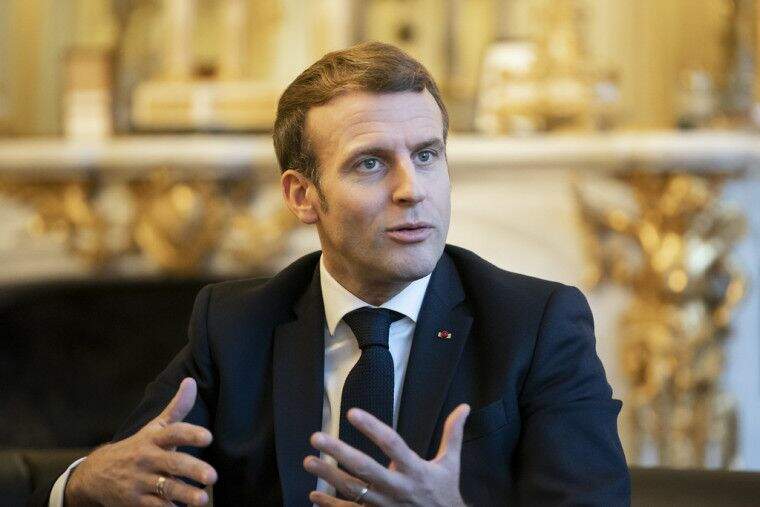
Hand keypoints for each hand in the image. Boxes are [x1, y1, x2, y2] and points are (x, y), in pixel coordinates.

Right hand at [65, 378, 216, 506]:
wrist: (96, 473)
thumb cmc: (137, 447)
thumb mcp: (154, 427)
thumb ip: (177, 408)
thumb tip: (191, 381)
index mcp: (154, 438)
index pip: (173, 432)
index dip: (190, 434)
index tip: (208, 437)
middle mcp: (147, 458)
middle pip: (172, 463)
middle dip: (193, 469)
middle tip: (212, 476)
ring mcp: (140, 481)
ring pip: (165, 488)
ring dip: (184, 494)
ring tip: (202, 499)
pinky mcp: (135, 502)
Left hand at [304, 404, 469, 506]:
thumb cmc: (444, 493)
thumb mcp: (450, 464)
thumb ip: (453, 434)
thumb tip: (464, 408)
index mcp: (415, 470)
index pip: (391, 444)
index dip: (372, 428)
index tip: (352, 413)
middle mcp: (397, 488)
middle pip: (365, 468)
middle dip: (339, 452)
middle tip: (317, 437)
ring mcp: (384, 506)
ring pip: (353, 490)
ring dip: (329, 476)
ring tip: (309, 461)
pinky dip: (331, 505)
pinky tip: (314, 496)